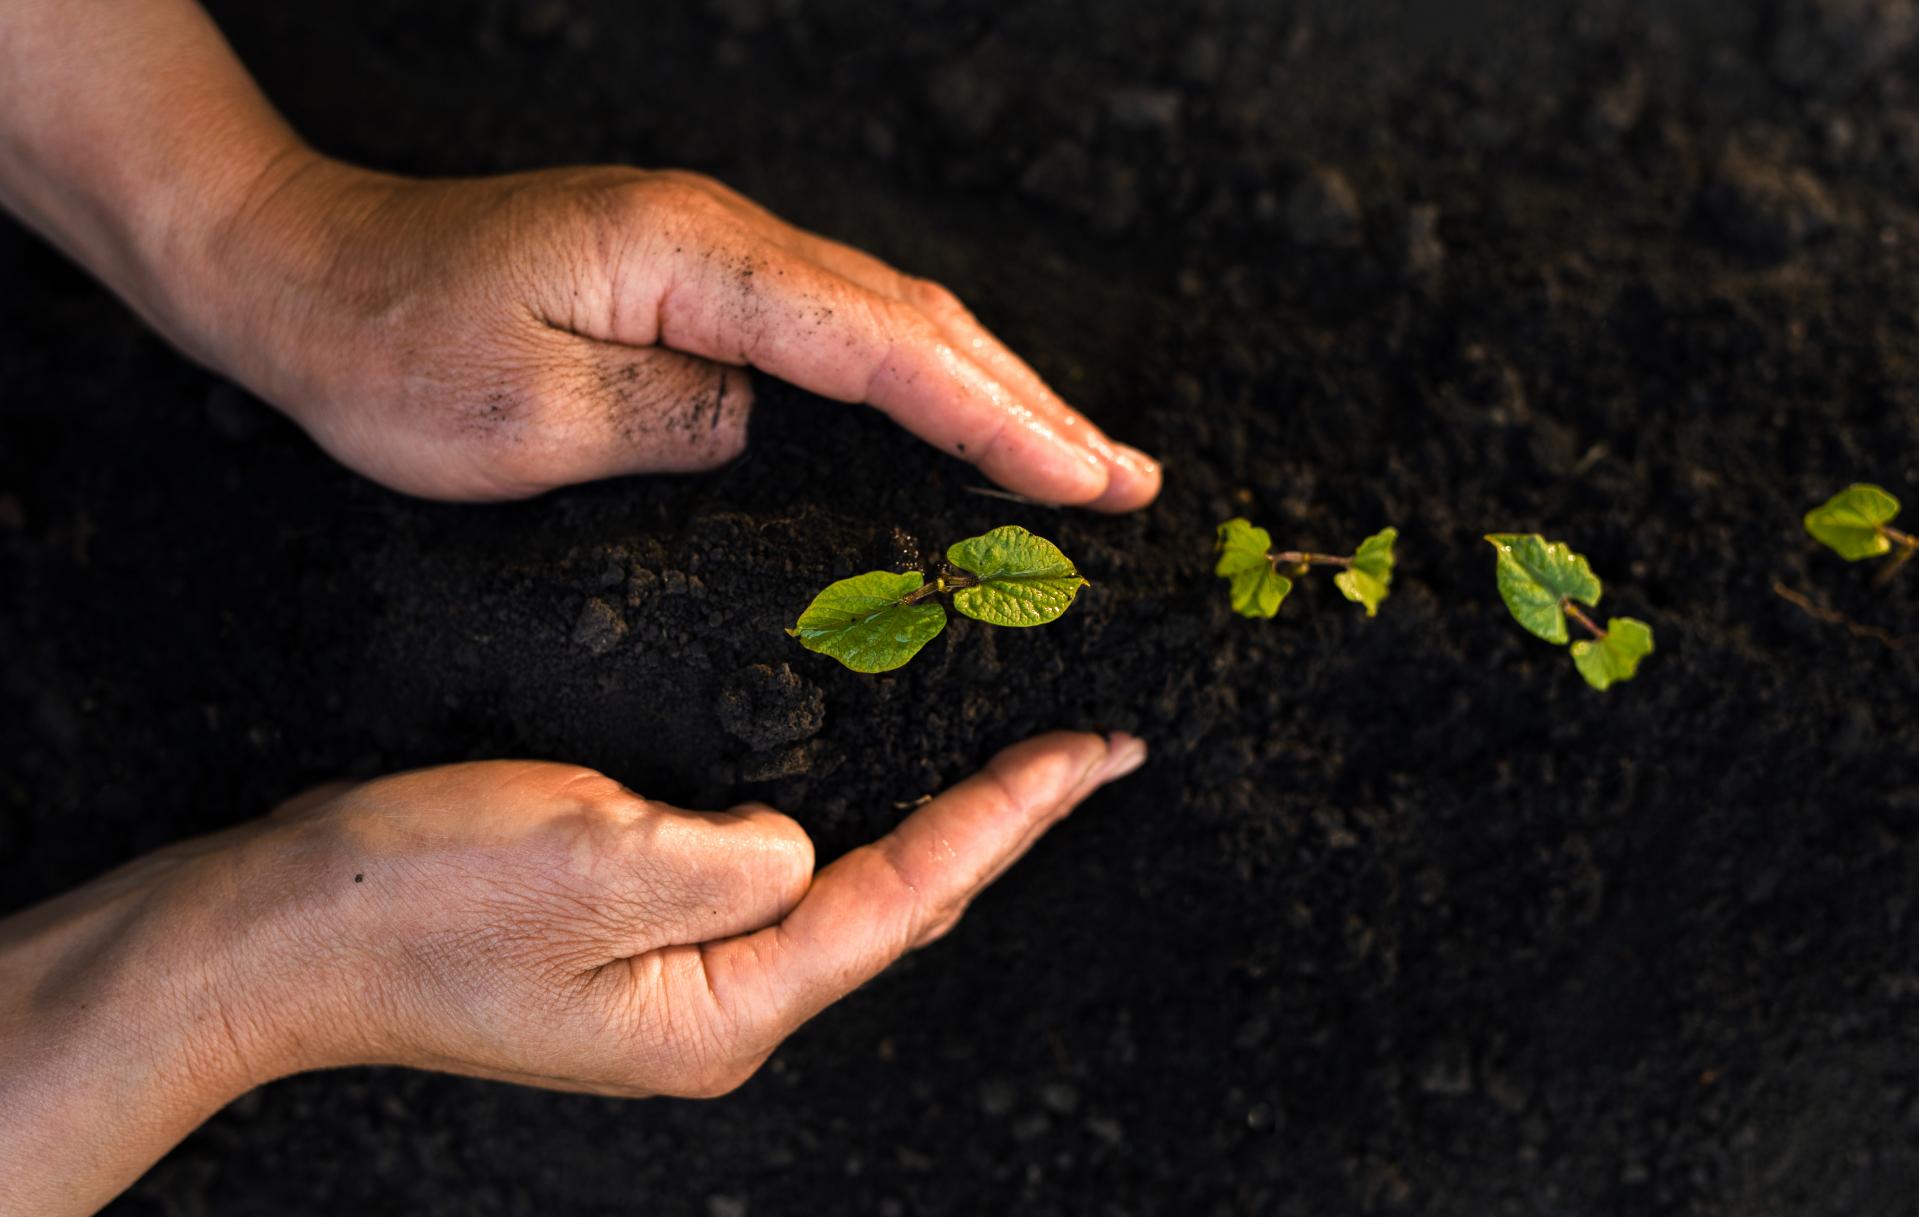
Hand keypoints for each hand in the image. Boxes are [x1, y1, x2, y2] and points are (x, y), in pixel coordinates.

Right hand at [0, 731, 1145, 1215]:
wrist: (272, 932)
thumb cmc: (415, 903)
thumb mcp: (592, 856)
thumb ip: (734, 852)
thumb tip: (806, 841)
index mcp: (725, 1008)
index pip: (907, 895)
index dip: (1012, 816)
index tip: (1099, 749)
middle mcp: (719, 1011)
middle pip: (894, 906)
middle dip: (996, 825)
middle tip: (1085, 744)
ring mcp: (677, 983)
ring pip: (842, 894)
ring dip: (928, 823)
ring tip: (1012, 758)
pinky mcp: (634, 942)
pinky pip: (769, 878)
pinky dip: (840, 821)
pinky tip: (862, 773)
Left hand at [176, 156, 1161, 505]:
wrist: (298, 269)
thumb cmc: (385, 350)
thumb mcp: (517, 417)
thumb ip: (671, 423)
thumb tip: (766, 427)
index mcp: (694, 263)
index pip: (882, 349)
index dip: (995, 420)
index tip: (1085, 483)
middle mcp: (722, 239)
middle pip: (915, 320)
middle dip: (1033, 404)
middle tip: (1132, 483)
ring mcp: (710, 252)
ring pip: (888, 319)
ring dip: (991, 387)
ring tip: (1079, 459)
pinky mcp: (690, 281)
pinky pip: (838, 329)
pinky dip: (918, 378)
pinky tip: (951, 417)